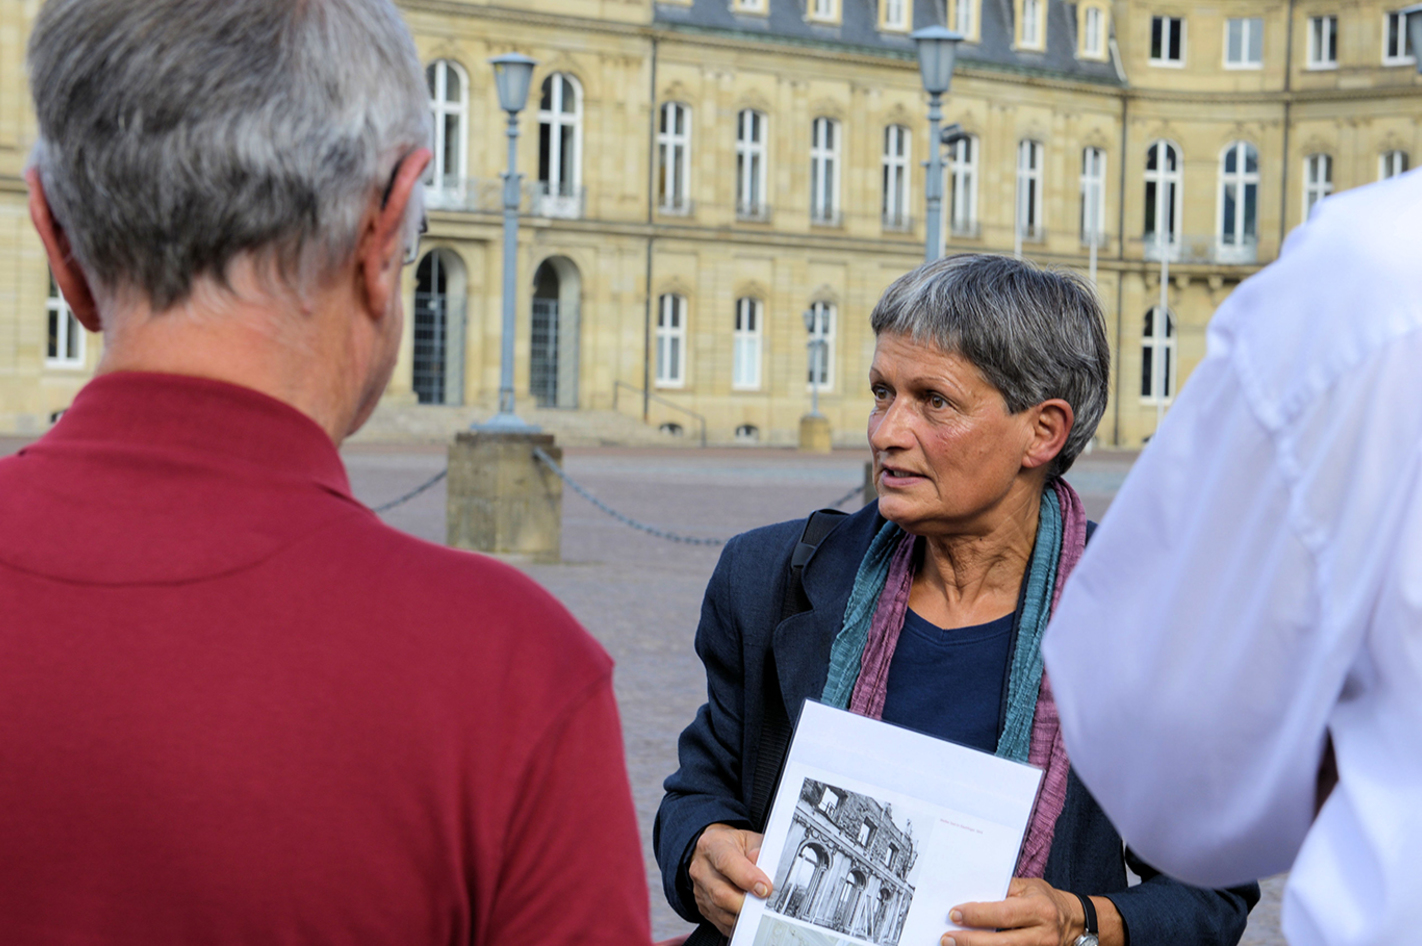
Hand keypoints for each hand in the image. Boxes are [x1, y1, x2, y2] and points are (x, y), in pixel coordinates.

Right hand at [688, 823, 771, 936]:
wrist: (715, 854)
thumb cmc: (736, 847)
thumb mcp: (750, 840)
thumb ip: (760, 851)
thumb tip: (766, 868)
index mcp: (712, 845)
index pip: (726, 862)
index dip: (747, 877)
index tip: (765, 888)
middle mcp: (701, 868)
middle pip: (721, 894)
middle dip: (746, 904)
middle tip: (765, 905)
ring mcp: (699, 890)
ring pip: (722, 913)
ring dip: (744, 916)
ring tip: (760, 910)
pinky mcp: (703, 908)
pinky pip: (722, 923)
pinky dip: (739, 924)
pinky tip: (749, 916)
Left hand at [944, 878, 1118, 945]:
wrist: (1076, 922)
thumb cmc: (1046, 900)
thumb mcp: (1029, 887)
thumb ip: (1003, 890)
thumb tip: (972, 894)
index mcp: (1040, 909)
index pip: (1003, 914)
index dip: (977, 915)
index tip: (954, 914)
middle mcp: (1043, 934)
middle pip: (1001, 942)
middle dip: (970, 941)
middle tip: (947, 938)